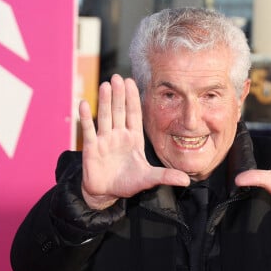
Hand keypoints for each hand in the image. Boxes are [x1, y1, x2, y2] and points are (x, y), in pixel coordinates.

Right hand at [79, 74, 189, 209]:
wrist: (106, 193)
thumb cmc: (127, 183)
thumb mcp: (149, 179)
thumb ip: (166, 176)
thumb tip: (186, 180)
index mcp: (133, 139)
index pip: (134, 114)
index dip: (133, 99)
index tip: (131, 82)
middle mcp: (118, 136)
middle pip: (119, 111)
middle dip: (119, 95)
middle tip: (118, 77)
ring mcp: (104, 140)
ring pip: (105, 117)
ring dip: (105, 101)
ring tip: (105, 85)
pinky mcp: (91, 148)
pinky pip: (89, 130)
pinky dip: (86, 118)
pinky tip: (84, 103)